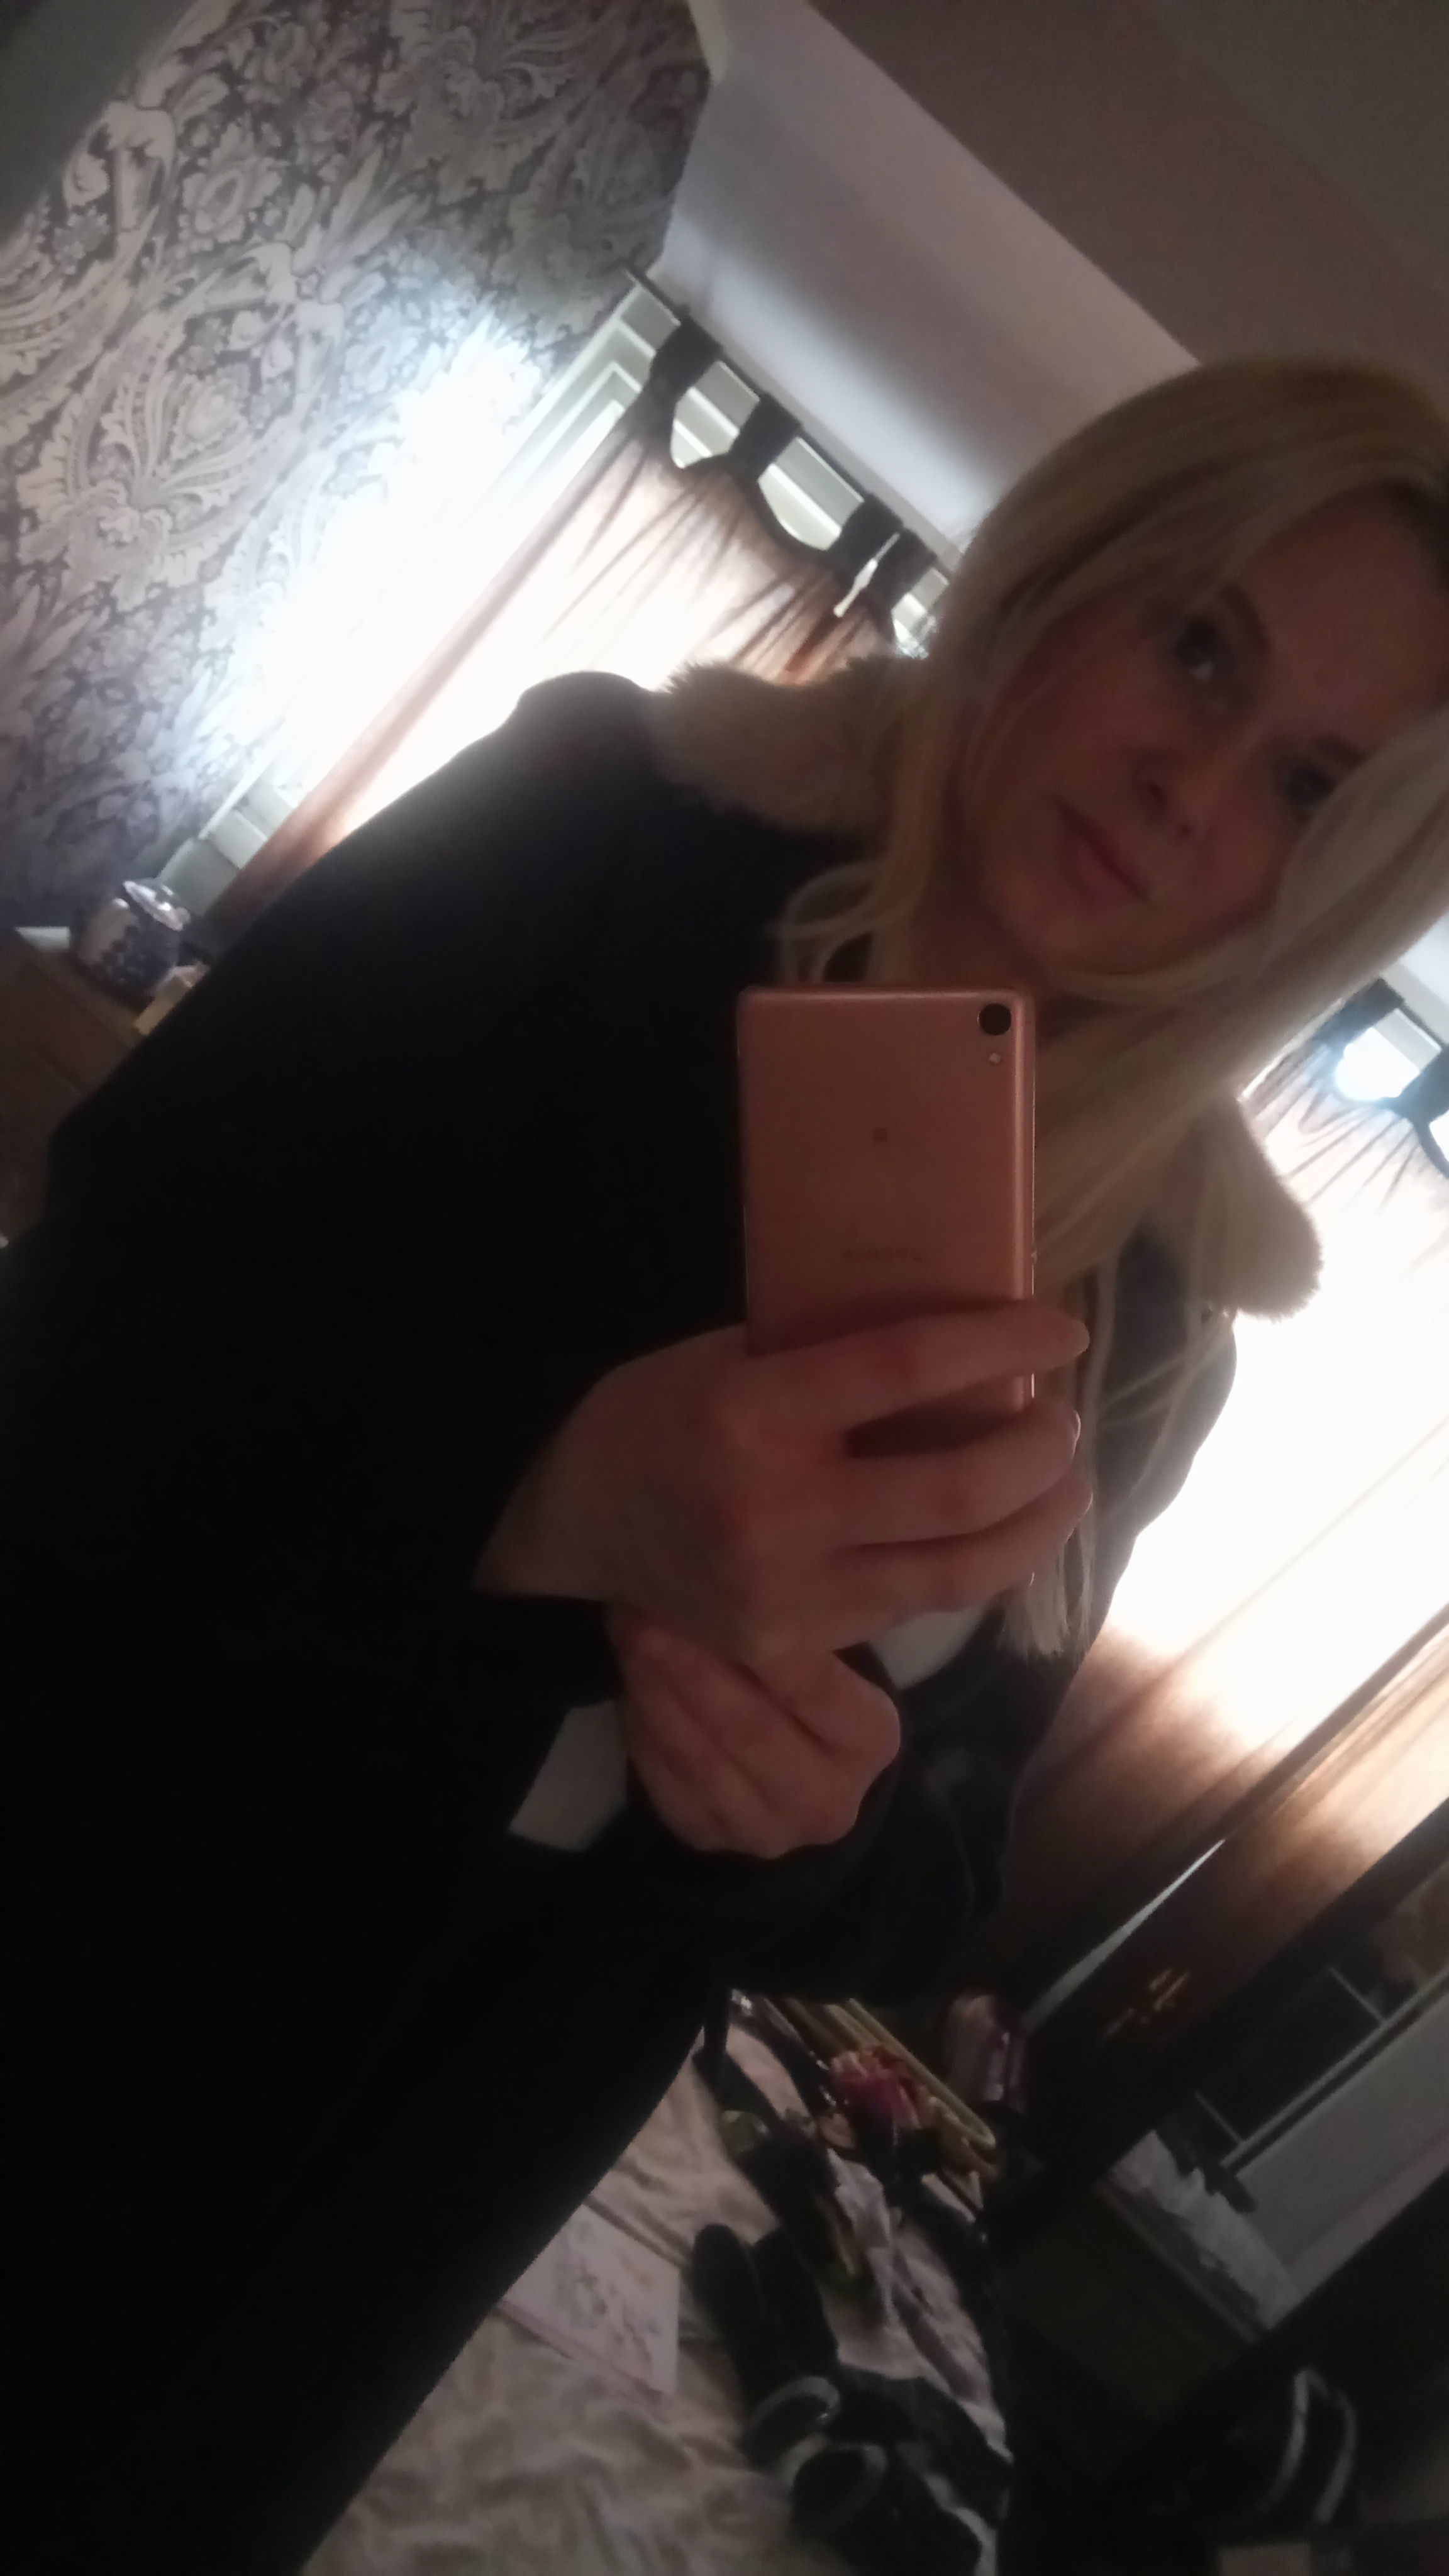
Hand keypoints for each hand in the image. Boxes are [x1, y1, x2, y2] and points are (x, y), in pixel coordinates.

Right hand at [477, 1302, 1090, 1663]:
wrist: (573, 1517)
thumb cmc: (660, 1410)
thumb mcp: (732, 1352)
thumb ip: (832, 1353)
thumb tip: (966, 1337)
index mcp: (754, 1412)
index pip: (906, 1369)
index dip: (1000, 1347)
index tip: (1061, 1332)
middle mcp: (774, 1510)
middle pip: (956, 1491)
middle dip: (1039, 1455)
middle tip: (1065, 1423)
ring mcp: (787, 1591)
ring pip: (957, 1573)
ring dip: (1036, 1526)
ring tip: (1067, 1486)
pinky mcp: (795, 1642)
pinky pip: (914, 1606)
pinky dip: (976, 1567)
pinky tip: (1003, 1534)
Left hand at [607, 1606, 901, 1859]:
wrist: (801, 1768)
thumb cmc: (813, 1683)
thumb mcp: (826, 1651)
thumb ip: (796, 1628)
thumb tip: (730, 1571)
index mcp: (870, 1744)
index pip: (812, 1686)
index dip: (752, 1634)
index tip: (697, 1580)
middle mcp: (829, 1802)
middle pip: (748, 1728)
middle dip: (686, 1663)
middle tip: (641, 1609)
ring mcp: (767, 1832)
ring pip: (699, 1758)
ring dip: (653, 1690)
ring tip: (626, 1633)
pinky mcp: (710, 1840)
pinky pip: (664, 1783)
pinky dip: (641, 1727)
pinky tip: (628, 1680)